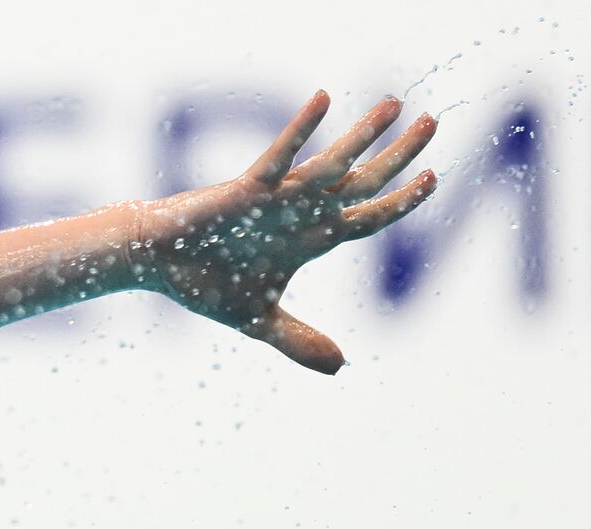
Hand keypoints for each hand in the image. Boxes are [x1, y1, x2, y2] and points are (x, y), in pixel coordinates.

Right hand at [137, 90, 437, 373]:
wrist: (157, 263)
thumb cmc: (204, 282)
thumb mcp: (258, 321)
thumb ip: (297, 339)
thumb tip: (339, 367)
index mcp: (308, 241)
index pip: (369, 217)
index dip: (402, 202)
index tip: (434, 179)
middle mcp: (300, 214)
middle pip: (364, 183)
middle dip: (400, 155)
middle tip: (433, 123)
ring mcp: (277, 199)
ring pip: (332, 166)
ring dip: (364, 136)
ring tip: (394, 105)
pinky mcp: (247, 189)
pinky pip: (280, 157)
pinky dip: (301, 131)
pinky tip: (324, 99)